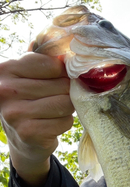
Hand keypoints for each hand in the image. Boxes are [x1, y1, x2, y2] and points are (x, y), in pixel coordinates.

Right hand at [0, 52, 73, 186]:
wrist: (22, 139)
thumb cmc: (29, 101)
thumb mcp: (29, 76)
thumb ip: (43, 60)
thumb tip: (65, 47)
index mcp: (5, 69)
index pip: (50, 64)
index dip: (62, 72)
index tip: (58, 79)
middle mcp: (6, 90)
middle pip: (61, 85)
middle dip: (66, 92)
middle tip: (55, 99)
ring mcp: (15, 113)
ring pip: (65, 103)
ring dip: (66, 108)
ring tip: (53, 111)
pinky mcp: (29, 132)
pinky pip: (65, 121)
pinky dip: (64, 123)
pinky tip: (52, 124)